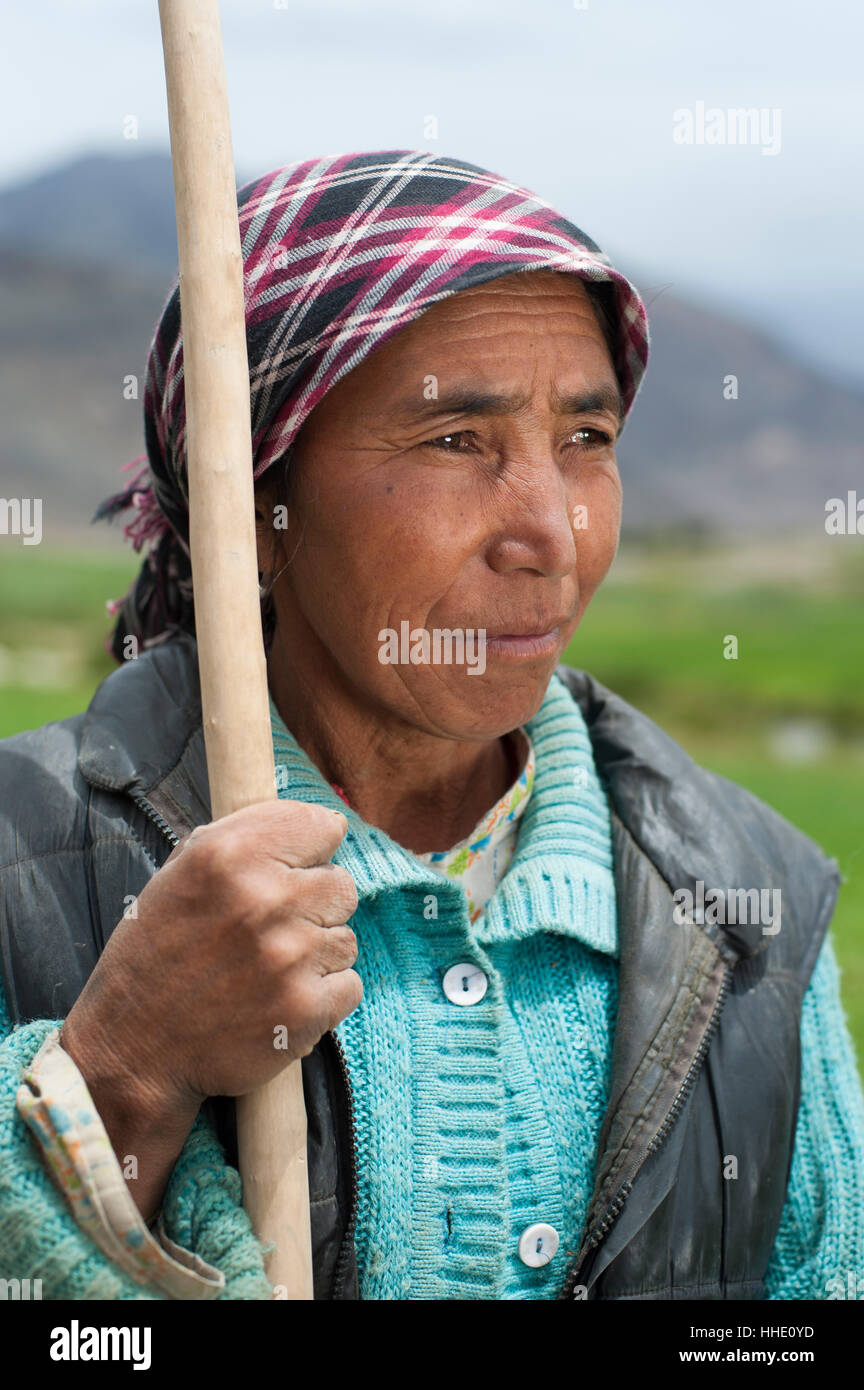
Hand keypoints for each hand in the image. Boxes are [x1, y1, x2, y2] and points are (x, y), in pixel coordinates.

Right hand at [62, 799, 360, 1117]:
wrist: (134, 1049)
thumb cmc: (155, 956)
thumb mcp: (178, 875)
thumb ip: (243, 841)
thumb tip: (317, 826)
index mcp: (229, 855)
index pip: (320, 825)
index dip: (310, 849)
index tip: (299, 865)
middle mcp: (264, 898)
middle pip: (341, 885)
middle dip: (314, 906)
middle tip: (274, 930)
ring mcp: (290, 956)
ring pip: (345, 938)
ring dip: (316, 954)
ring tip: (268, 970)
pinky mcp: (307, 1008)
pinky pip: (348, 985)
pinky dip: (323, 996)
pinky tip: (280, 999)